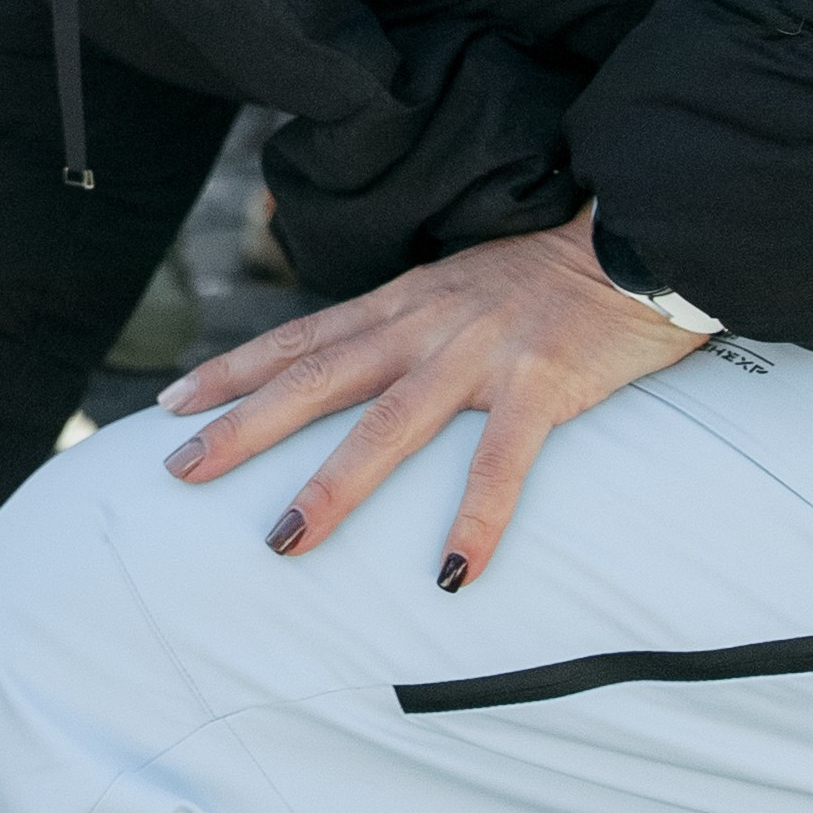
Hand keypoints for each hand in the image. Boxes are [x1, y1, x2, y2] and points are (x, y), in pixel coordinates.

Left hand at [155, 209, 712, 586]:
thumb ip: (411, 327)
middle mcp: (425, 326)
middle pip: (316, 378)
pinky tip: (451, 573)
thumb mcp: (462, 288)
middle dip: (244, 426)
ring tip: (284, 540)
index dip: (232, 369)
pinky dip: (475, 518)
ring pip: (388, 424)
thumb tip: (359, 367)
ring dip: (334, 485)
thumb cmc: (555, 276)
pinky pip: (500, 462)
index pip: (299, 338)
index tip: (172, 404)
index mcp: (404, 304)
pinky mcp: (542, 386)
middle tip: (180, 469)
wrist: (641, 240)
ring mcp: (480, 355)